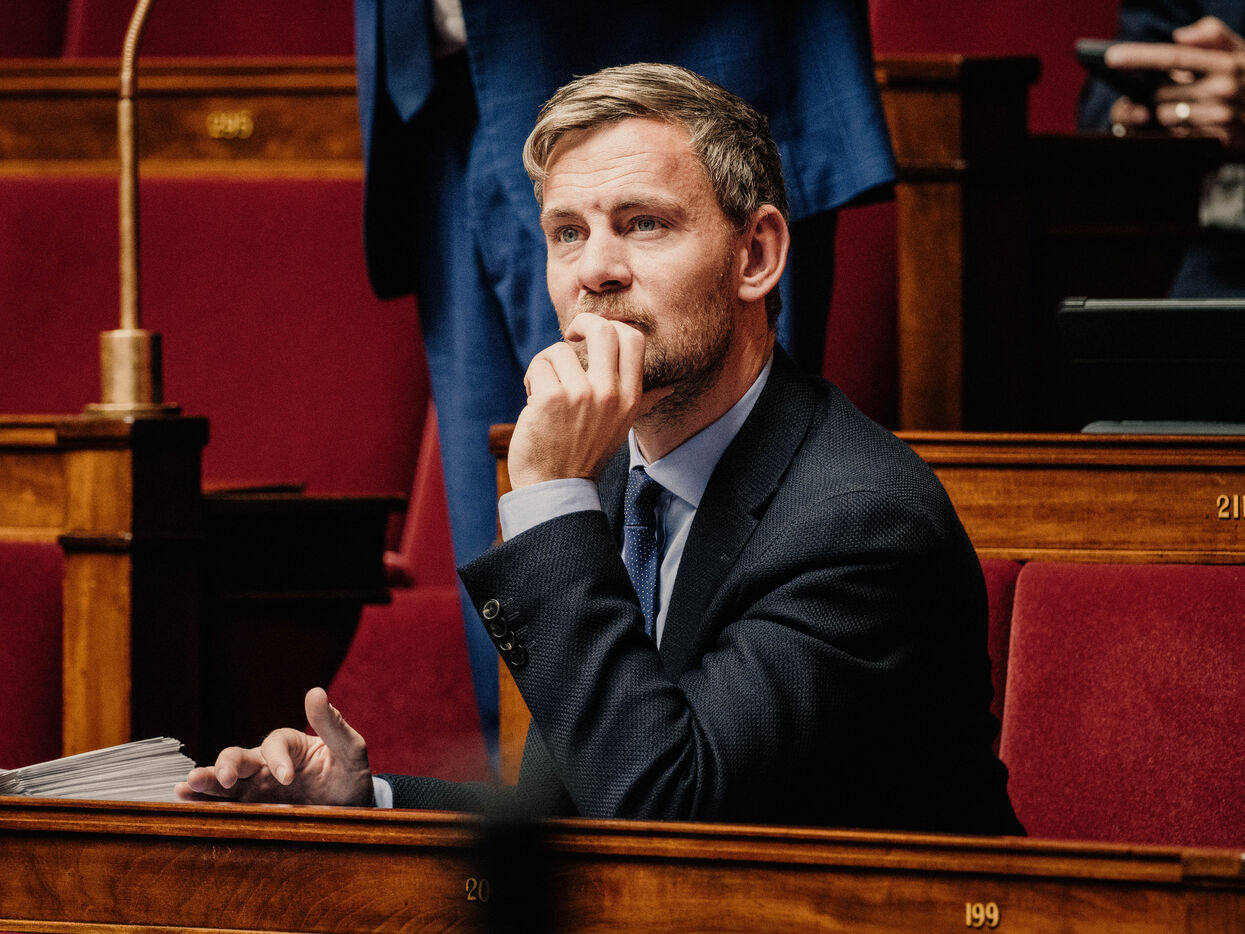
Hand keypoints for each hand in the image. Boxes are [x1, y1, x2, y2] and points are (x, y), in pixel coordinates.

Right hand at [175, 687, 373, 805]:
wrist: (351, 812)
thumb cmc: (349, 776)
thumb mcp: (350, 750)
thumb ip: (332, 725)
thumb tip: (315, 692)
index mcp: (291, 746)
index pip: (275, 742)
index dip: (277, 757)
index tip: (288, 778)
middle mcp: (267, 764)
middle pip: (239, 756)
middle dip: (228, 765)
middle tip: (225, 777)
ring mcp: (256, 788)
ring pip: (225, 781)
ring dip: (207, 782)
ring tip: (187, 787)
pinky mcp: (252, 811)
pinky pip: (225, 806)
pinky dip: (204, 804)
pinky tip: (184, 802)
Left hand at [507, 313, 668, 488]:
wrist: (556, 487)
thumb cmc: (584, 454)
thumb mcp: (621, 427)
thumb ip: (643, 402)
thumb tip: (669, 387)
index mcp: (629, 397)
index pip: (633, 339)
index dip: (610, 326)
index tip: (593, 336)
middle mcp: (609, 394)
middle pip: (602, 329)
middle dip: (581, 323)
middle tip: (570, 336)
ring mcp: (581, 395)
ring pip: (559, 350)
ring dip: (546, 366)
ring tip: (545, 392)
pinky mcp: (551, 398)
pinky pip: (539, 366)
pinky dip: (532, 380)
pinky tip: (534, 403)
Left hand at [1106, 17, 1244, 152]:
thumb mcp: (1240, 53)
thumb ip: (1213, 36)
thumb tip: (1179, 36)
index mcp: (1226, 63)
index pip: (1174, 57)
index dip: (1140, 56)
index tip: (1111, 56)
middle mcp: (1224, 88)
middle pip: (1161, 92)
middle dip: (1160, 92)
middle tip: (1180, 91)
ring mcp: (1221, 117)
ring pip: (1165, 116)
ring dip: (1168, 114)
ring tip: (1192, 109)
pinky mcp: (1218, 142)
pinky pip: (1176, 137)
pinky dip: (1178, 131)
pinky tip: (1196, 126)